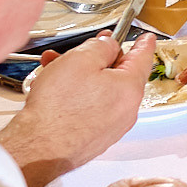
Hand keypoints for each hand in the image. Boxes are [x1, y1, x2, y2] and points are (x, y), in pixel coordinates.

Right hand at [0, 31, 157, 186]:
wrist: (38, 147)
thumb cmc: (58, 108)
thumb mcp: (80, 60)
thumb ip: (101, 46)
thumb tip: (108, 45)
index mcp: (130, 88)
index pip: (143, 58)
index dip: (144, 43)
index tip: (147, 39)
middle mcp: (126, 110)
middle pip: (119, 74)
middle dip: (99, 58)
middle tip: (87, 48)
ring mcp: (112, 126)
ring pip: (101, 91)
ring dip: (82, 76)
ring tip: (56, 67)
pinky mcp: (95, 137)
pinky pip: (92, 108)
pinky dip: (78, 95)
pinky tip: (57, 89)